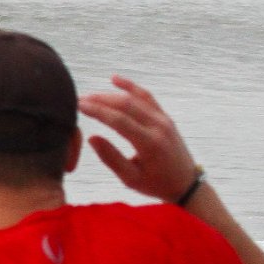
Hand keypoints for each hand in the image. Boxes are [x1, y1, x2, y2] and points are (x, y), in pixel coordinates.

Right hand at [78, 75, 197, 200]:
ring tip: (90, 96)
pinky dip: (131, 87)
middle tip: (79, 100)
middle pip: (126, 105)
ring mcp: (163, 119)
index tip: (78, 106)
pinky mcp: (164, 117)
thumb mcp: (130, 179)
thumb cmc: (155, 183)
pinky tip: (115, 79)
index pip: (119, 121)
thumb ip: (111, 158)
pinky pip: (147, 97)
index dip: (97, 111)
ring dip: (111, 95)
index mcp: (149, 143)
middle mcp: (158, 127)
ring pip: (135, 99)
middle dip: (100, 100)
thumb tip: (92, 138)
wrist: (185, 183)